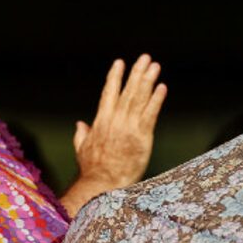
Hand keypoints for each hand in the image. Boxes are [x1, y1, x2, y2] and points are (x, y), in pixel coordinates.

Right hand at [61, 55, 164, 214]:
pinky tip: (162, 87)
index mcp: (101, 121)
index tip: (119, 63)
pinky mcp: (142, 137)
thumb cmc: (92, 170)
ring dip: (148, 80)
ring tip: (154, 66)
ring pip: (139, 98)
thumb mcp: (82, 149)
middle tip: (144, 57)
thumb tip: (80, 125)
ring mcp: (129, 127)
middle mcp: (115, 120)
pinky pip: (151, 114)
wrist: (102, 184)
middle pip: (127, 91)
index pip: (108, 93)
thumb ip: (82, 135)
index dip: (115, 77)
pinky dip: (156, 100)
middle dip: (136, 73)